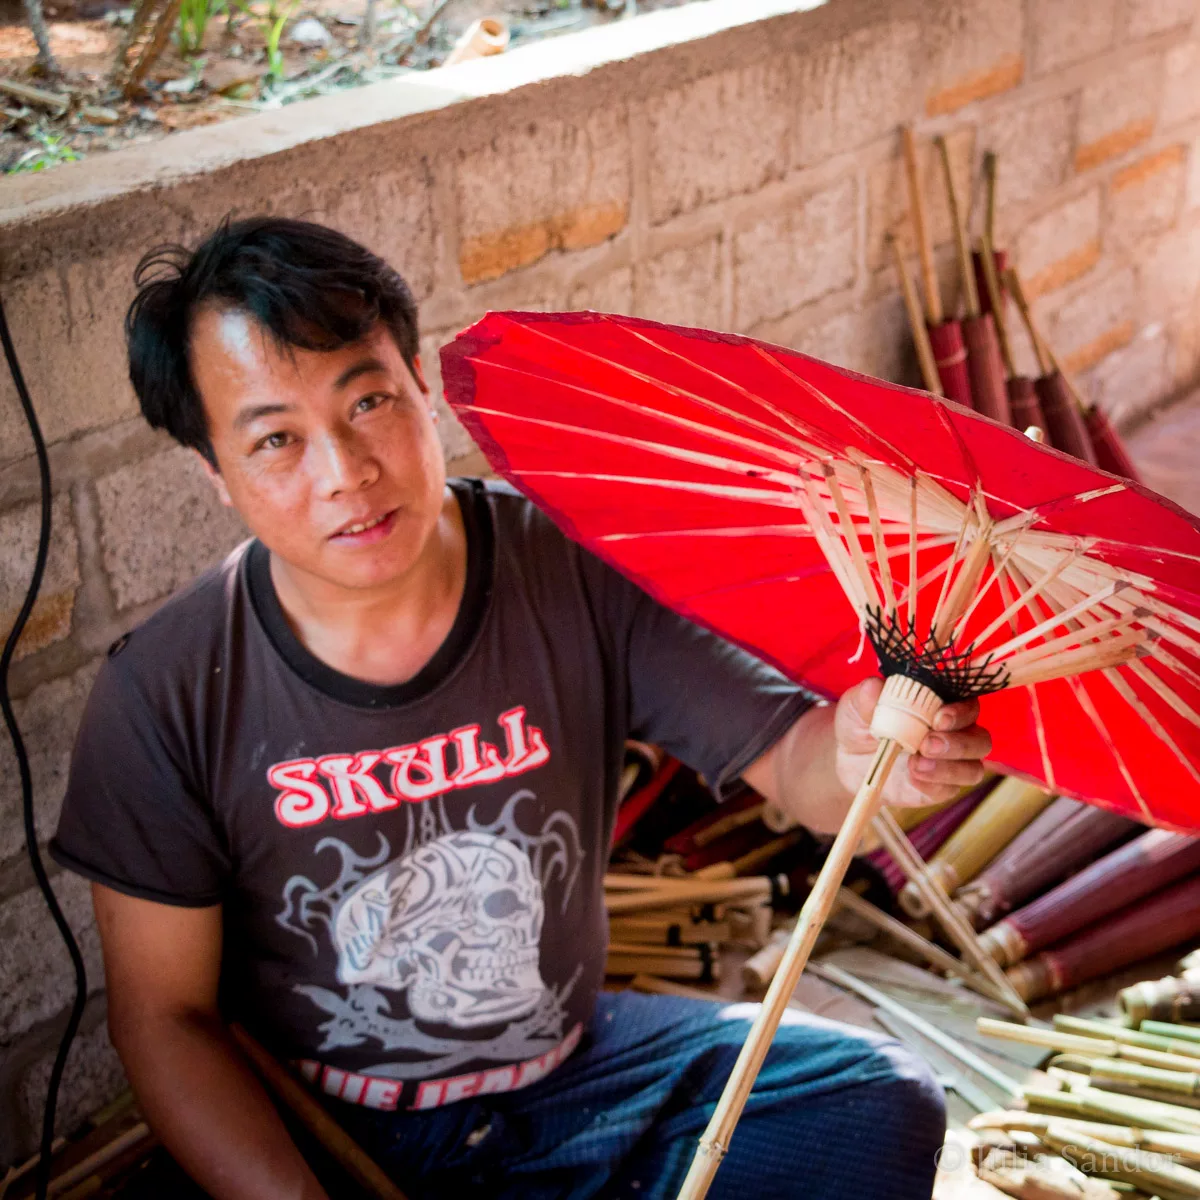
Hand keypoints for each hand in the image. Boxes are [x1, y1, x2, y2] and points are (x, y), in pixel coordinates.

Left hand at [834, 677, 991, 805]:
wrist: (849, 759)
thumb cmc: (861, 722)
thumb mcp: (856, 706)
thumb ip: (867, 696)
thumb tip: (874, 686)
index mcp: (943, 703)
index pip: (968, 705)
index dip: (959, 712)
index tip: (938, 718)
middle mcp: (956, 732)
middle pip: (980, 739)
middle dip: (958, 743)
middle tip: (927, 744)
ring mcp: (952, 762)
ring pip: (973, 768)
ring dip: (948, 768)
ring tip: (916, 764)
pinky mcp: (942, 786)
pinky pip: (950, 789)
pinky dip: (933, 784)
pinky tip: (913, 777)